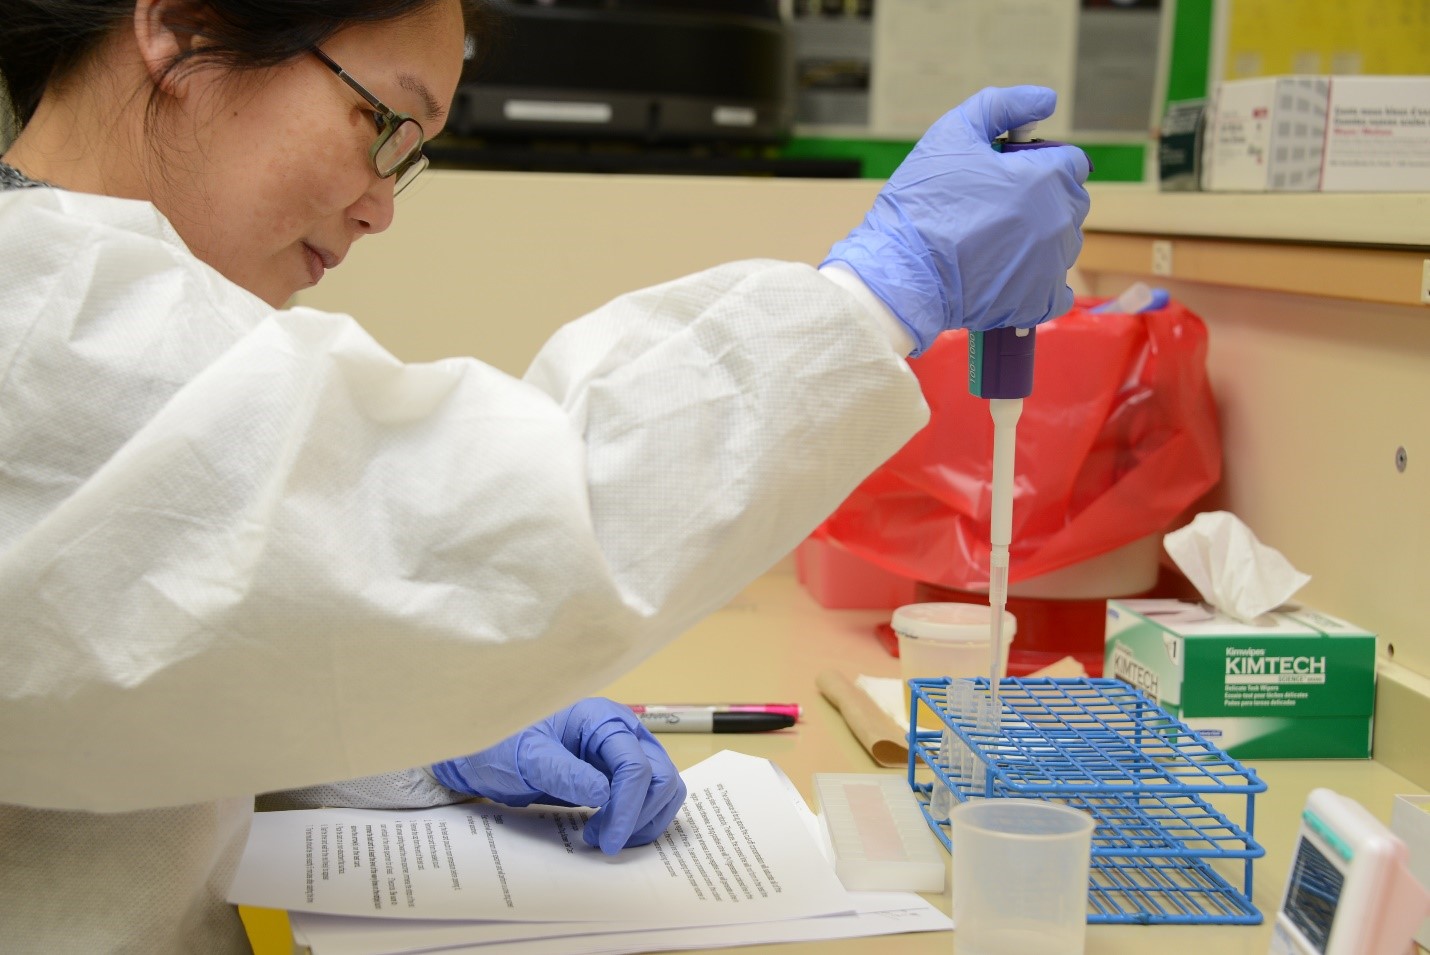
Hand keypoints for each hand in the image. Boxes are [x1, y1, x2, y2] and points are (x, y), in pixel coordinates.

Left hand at [429, 698, 685, 853]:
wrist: (492, 756)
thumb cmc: (504, 748)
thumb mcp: (527, 759)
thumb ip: (562, 772)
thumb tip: (604, 793)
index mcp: (602, 719)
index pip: (635, 766)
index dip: (628, 808)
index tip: (609, 842)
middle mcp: (623, 731)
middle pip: (661, 776)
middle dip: (639, 815)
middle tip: (604, 841)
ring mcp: (626, 752)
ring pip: (664, 788)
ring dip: (644, 820)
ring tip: (605, 838)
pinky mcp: (622, 773)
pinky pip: (651, 797)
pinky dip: (642, 820)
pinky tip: (612, 832)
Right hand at [822, 85, 1090, 353]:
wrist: (900, 273)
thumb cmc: (921, 203)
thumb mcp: (951, 134)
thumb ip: (1001, 107)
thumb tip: (1047, 99)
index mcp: (1044, 178)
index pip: (1072, 163)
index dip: (1040, 163)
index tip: (1007, 174)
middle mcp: (1057, 221)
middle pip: (1070, 202)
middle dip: (1042, 199)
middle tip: (993, 210)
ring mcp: (1051, 265)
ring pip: (1063, 243)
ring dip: (1039, 239)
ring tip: (992, 244)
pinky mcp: (1039, 302)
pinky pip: (1058, 291)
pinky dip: (1040, 284)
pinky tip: (1011, 277)